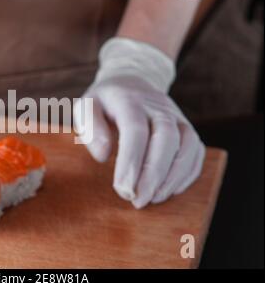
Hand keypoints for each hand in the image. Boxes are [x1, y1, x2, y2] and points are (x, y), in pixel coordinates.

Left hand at [74, 38, 204, 208]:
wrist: (131, 82)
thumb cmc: (105, 102)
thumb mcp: (86, 106)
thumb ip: (90, 127)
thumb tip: (103, 155)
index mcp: (129, 100)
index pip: (135, 130)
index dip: (131, 161)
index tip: (122, 189)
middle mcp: (158, 106)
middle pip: (167, 138)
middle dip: (154, 174)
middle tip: (138, 200)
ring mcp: (176, 116)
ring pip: (188, 145)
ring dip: (173, 177)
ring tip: (153, 199)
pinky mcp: (186, 127)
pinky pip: (196, 151)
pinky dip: (187, 173)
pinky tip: (170, 190)